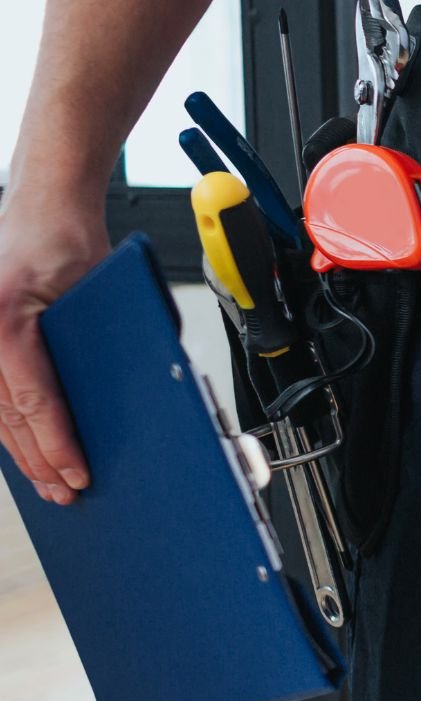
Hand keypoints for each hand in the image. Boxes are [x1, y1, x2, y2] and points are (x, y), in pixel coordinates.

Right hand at [0, 190, 105, 504]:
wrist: (43, 205)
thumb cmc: (70, 241)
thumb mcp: (102, 293)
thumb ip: (106, 346)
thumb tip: (128, 402)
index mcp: (3, 318)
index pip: (32, 400)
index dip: (54, 446)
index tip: (76, 476)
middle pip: (5, 415)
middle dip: (38, 461)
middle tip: (67, 495)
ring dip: (19, 451)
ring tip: (48, 485)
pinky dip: (7, 425)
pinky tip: (25, 451)